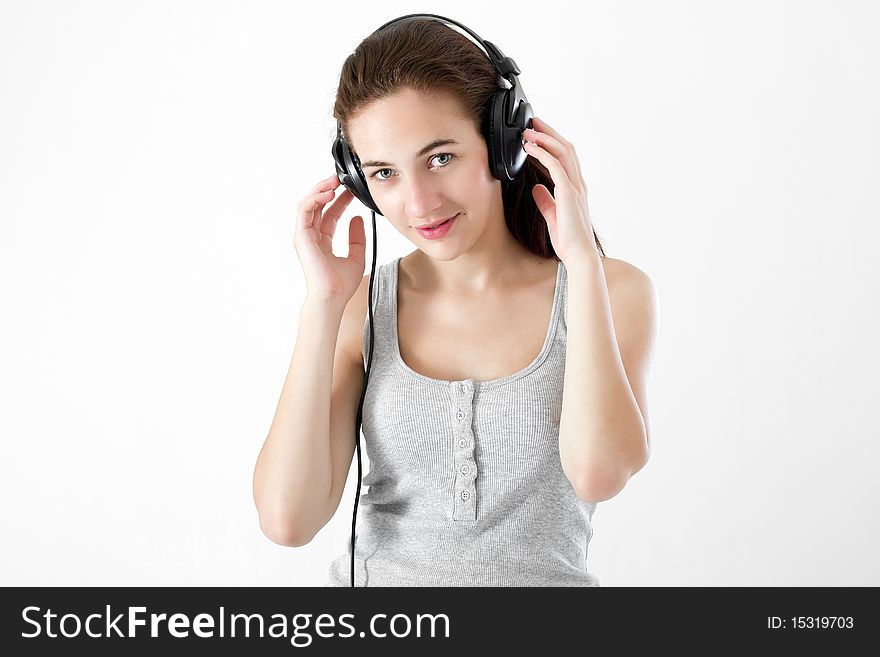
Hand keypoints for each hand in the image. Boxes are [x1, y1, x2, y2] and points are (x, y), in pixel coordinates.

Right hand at [293, 174, 365, 303]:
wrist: (332, 297)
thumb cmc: (341, 284)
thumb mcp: (357, 255)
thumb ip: (357, 237)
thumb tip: (357, 218)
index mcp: (323, 241)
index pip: (330, 214)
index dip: (340, 200)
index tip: (352, 190)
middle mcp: (312, 236)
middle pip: (318, 206)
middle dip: (328, 190)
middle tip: (341, 179)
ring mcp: (305, 236)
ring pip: (308, 204)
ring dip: (320, 190)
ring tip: (334, 181)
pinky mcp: (301, 236)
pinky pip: (305, 210)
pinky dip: (315, 199)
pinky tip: (328, 194)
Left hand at [522, 116, 599, 267]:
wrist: (579, 255)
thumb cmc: (568, 240)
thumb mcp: (552, 216)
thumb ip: (546, 200)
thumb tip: (537, 188)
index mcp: (575, 188)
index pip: (566, 157)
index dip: (553, 142)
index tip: (538, 133)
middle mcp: (578, 184)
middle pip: (566, 148)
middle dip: (549, 133)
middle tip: (533, 121)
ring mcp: (575, 188)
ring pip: (563, 153)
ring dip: (545, 139)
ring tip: (528, 132)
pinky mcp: (569, 194)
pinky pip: (556, 166)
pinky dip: (543, 154)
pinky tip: (530, 148)